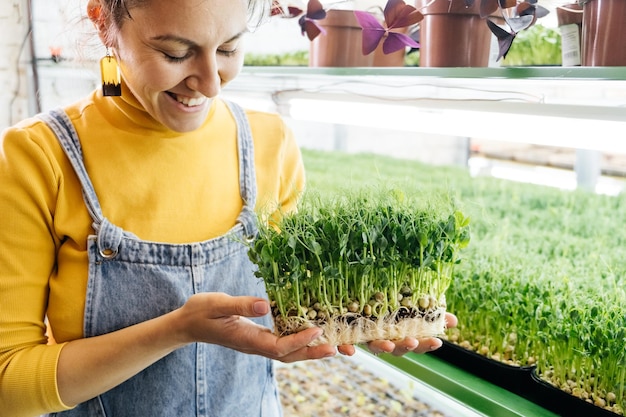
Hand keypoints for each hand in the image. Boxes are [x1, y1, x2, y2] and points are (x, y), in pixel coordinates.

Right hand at [173, 292, 336, 362]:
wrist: (187, 324)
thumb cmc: (201, 312)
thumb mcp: (217, 304)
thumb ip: (241, 305)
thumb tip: (266, 305)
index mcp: (246, 339)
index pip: (278, 346)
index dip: (298, 341)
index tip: (317, 331)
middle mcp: (255, 345)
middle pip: (288, 355)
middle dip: (313, 352)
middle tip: (337, 348)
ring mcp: (256, 343)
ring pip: (287, 352)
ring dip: (310, 349)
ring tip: (332, 344)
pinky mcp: (257, 337)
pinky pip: (282, 343)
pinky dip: (299, 340)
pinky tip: (311, 332)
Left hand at [344, 312, 457, 356]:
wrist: (344, 305)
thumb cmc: (382, 308)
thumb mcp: (406, 306)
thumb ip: (427, 314)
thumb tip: (454, 320)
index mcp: (399, 334)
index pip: (416, 343)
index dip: (425, 344)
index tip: (437, 342)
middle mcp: (383, 339)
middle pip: (396, 348)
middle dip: (404, 346)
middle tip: (412, 341)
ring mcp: (365, 338)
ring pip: (374, 347)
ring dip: (381, 347)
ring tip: (386, 344)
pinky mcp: (346, 335)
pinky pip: (345, 344)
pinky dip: (346, 348)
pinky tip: (347, 350)